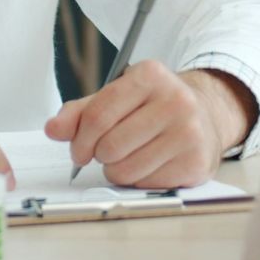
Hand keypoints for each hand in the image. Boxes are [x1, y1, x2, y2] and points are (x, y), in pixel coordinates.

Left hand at [44, 61, 253, 188]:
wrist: (206, 115)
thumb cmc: (154, 106)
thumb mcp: (117, 97)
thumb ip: (81, 112)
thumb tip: (54, 129)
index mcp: (150, 75)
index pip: (98, 115)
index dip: (79, 139)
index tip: (78, 149)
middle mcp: (175, 100)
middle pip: (109, 146)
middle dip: (99, 155)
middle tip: (106, 151)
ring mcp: (189, 133)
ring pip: (125, 169)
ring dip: (117, 170)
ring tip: (129, 156)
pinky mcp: (195, 163)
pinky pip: (145, 184)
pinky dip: (138, 179)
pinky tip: (150, 163)